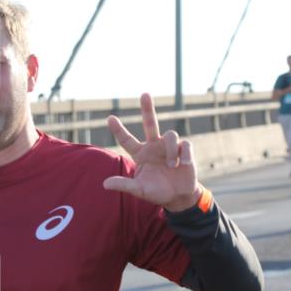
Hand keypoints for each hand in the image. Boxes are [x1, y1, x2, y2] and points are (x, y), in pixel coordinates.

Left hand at [104, 93, 201, 211]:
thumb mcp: (138, 190)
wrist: (177, 197)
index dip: (119, 129)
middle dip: (148, 108)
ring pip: (171, 135)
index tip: (109, 118)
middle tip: (145, 93)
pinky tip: (183, 164)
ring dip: (170, 150)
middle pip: (151, 123)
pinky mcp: (184, 150)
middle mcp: (154, 146)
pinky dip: (184, 154)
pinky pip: (185, 144)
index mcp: (140, 153)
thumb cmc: (156, 191)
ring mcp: (169, 147)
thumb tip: (105, 184)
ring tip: (172, 166)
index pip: (127, 139)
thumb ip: (124, 185)